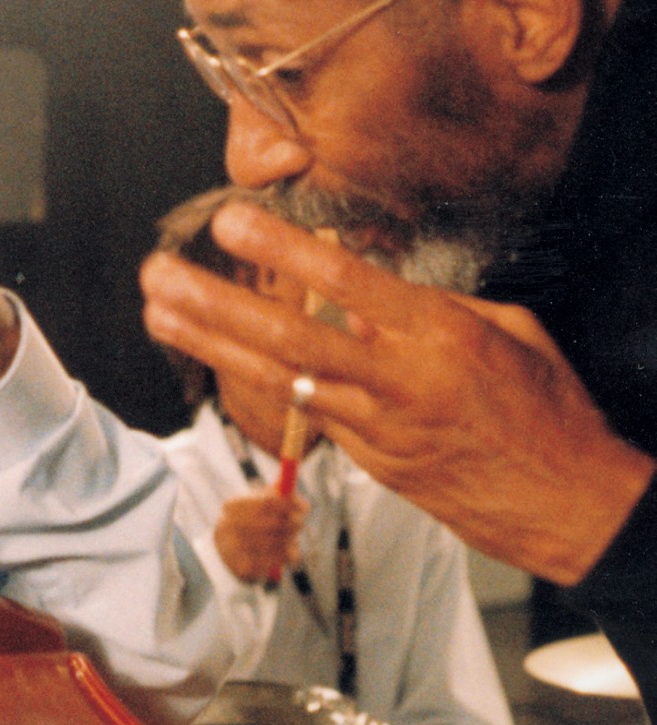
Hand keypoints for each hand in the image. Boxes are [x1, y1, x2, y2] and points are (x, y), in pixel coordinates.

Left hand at [141, 201, 655, 583]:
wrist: (566, 504)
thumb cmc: (547, 408)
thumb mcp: (509, 330)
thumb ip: (435, 305)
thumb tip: (374, 289)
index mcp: (439, 335)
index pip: (346, 282)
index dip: (282, 248)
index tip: (230, 221)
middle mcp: (398, 380)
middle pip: (288, 338)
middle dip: (215, 304)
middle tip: (158, 273)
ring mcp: (376, 427)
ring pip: (279, 381)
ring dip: (212, 344)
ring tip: (157, 311)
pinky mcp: (368, 462)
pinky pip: (306, 412)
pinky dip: (258, 381)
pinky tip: (216, 354)